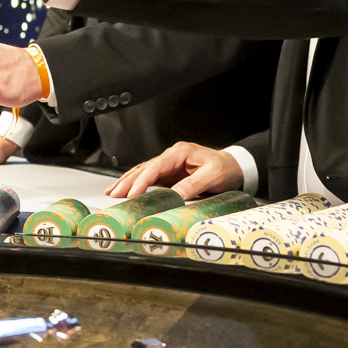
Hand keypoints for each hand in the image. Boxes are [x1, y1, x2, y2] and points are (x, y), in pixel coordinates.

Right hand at [108, 141, 243, 200]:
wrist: (234, 167)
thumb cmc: (225, 168)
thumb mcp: (212, 176)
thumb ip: (193, 184)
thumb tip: (174, 195)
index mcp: (179, 153)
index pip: (155, 167)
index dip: (142, 181)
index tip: (132, 193)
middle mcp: (171, 157)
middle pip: (144, 168)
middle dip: (127, 181)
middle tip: (114, 194)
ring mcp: (169, 165)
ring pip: (143, 172)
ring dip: (128, 182)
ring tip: (113, 192)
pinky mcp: (170, 175)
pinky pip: (149, 179)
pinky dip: (136, 184)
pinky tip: (127, 190)